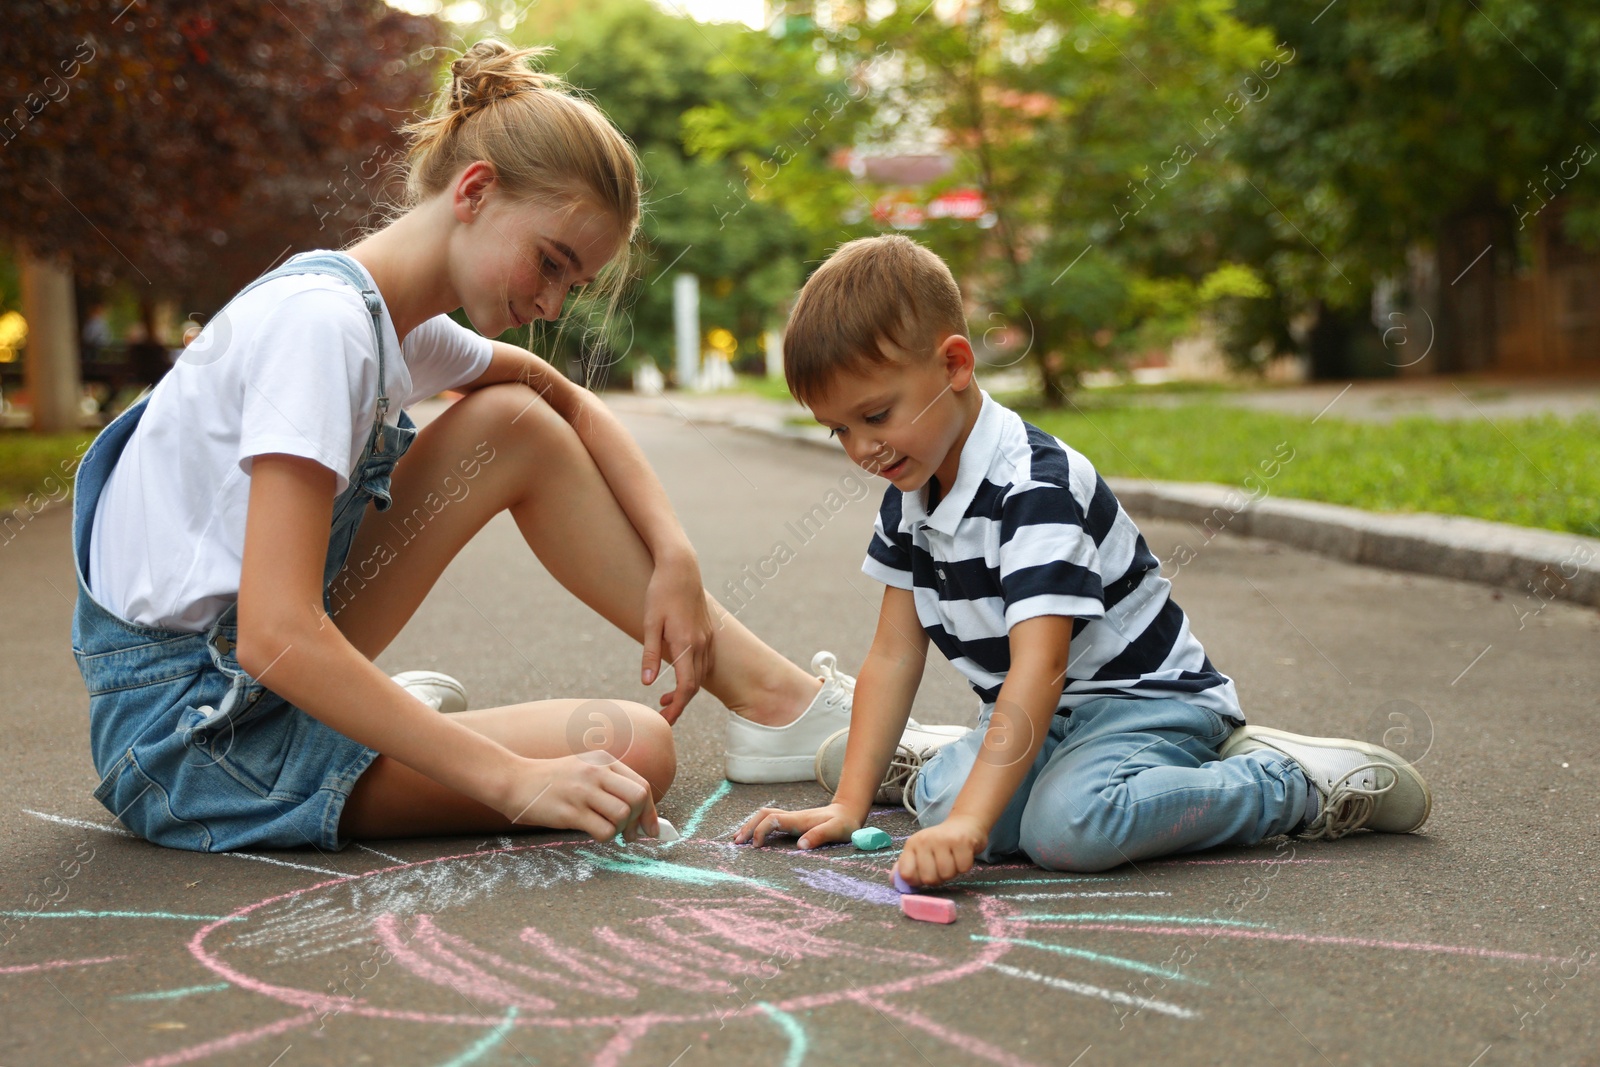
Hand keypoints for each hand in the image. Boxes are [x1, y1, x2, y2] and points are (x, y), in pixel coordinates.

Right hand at [494, 753, 658, 843]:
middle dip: (641, 820)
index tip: (651, 829)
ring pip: (623, 814)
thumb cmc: (552, 780)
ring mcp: (583, 791)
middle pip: (638, 797)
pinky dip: (605, 837)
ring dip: (620, 830)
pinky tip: (594, 833)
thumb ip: (610, 784)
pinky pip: (603, 830)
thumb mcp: (584, 768)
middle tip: (632, 835)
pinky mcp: (570, 811)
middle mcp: (596, 772)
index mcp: (604, 761)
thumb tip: (640, 816)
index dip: (651, 811)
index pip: (642, 785)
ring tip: (608, 832)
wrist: (514, 780)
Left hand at [641, 550, 714, 725]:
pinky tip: (677, 676)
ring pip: (701, 675)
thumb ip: (650, 654)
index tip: (665, 722)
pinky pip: (703, 662)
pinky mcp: (708, 632)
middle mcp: (702, 644)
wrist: (681, 568)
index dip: (677, 708)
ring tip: (664, 700)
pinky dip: (692, 675)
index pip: (686, 687)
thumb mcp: (649, 623)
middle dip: (679, 704)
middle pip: (695, 685)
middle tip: (661, 717)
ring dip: (685, 690)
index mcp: (687, 644)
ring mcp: (708, 637)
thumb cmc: (661, 593)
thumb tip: (648, 683)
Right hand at [734, 803, 860, 850]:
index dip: (761, 831)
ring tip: (737, 839)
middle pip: (763, 815)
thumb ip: (819, 836)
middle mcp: (792, 817)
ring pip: (764, 816)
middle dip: (748, 827)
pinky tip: (752, 837)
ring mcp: (791, 818)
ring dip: (750, 826)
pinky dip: (757, 827)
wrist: (848, 812)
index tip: (755, 846)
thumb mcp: (836, 831)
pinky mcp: (792, 822)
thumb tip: (800, 847)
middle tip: (735, 842)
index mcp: (799, 820)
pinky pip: (770, 821)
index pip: (772, 820)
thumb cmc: (843, 824)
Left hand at [896, 816, 987, 887]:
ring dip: (952, 872)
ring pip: (947, 875)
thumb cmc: (939, 843)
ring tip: (952, 859)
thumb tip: (894, 881)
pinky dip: (964, 866)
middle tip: (941, 865)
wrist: (963, 824)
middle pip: (929, 878)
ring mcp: (943, 840)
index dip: (916, 881)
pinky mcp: (962, 841)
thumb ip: (905, 867)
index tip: (923, 874)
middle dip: (938, 878)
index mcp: (911, 844)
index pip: (906, 874)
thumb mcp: (919, 851)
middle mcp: (924, 840)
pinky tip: (961, 855)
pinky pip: (963, 868)